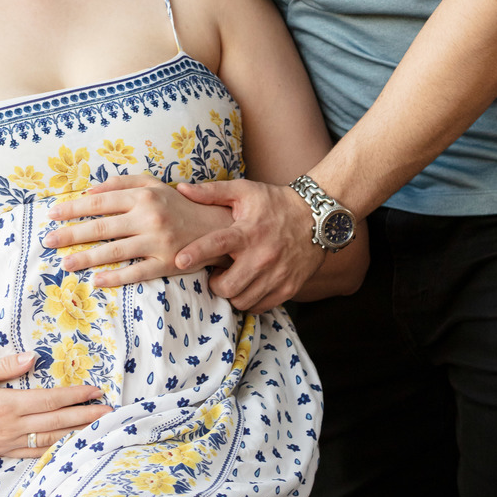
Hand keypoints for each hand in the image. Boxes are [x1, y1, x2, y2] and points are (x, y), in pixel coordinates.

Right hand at [0, 351, 111, 457]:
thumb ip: (3, 365)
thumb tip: (33, 358)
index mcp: (4, 405)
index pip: (48, 400)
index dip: (74, 396)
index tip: (95, 390)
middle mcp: (9, 428)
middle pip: (56, 423)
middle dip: (85, 417)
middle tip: (110, 412)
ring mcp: (5, 444)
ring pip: (49, 442)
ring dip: (76, 435)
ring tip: (98, 430)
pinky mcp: (0, 453)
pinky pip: (33, 454)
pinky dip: (54, 451)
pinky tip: (67, 447)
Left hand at [42, 170, 233, 287]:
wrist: (216, 227)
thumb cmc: (179, 204)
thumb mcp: (153, 184)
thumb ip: (121, 183)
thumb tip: (89, 191)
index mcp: (142, 195)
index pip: (99, 202)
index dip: (74, 208)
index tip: (52, 214)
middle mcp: (148, 217)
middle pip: (102, 227)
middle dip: (71, 234)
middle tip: (48, 241)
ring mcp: (157, 242)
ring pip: (114, 251)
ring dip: (87, 258)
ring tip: (65, 263)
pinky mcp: (166, 264)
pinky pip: (136, 273)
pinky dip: (115, 278)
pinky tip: (96, 281)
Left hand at [173, 179, 324, 310]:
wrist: (317, 218)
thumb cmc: (275, 202)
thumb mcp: (244, 191)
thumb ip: (212, 192)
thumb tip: (182, 189)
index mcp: (248, 231)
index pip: (218, 244)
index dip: (197, 253)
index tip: (179, 260)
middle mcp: (262, 256)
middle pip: (227, 286)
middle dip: (214, 283)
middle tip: (216, 272)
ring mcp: (277, 275)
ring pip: (242, 301)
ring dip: (231, 293)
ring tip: (232, 279)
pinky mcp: (288, 288)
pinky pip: (260, 307)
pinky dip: (249, 301)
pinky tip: (248, 286)